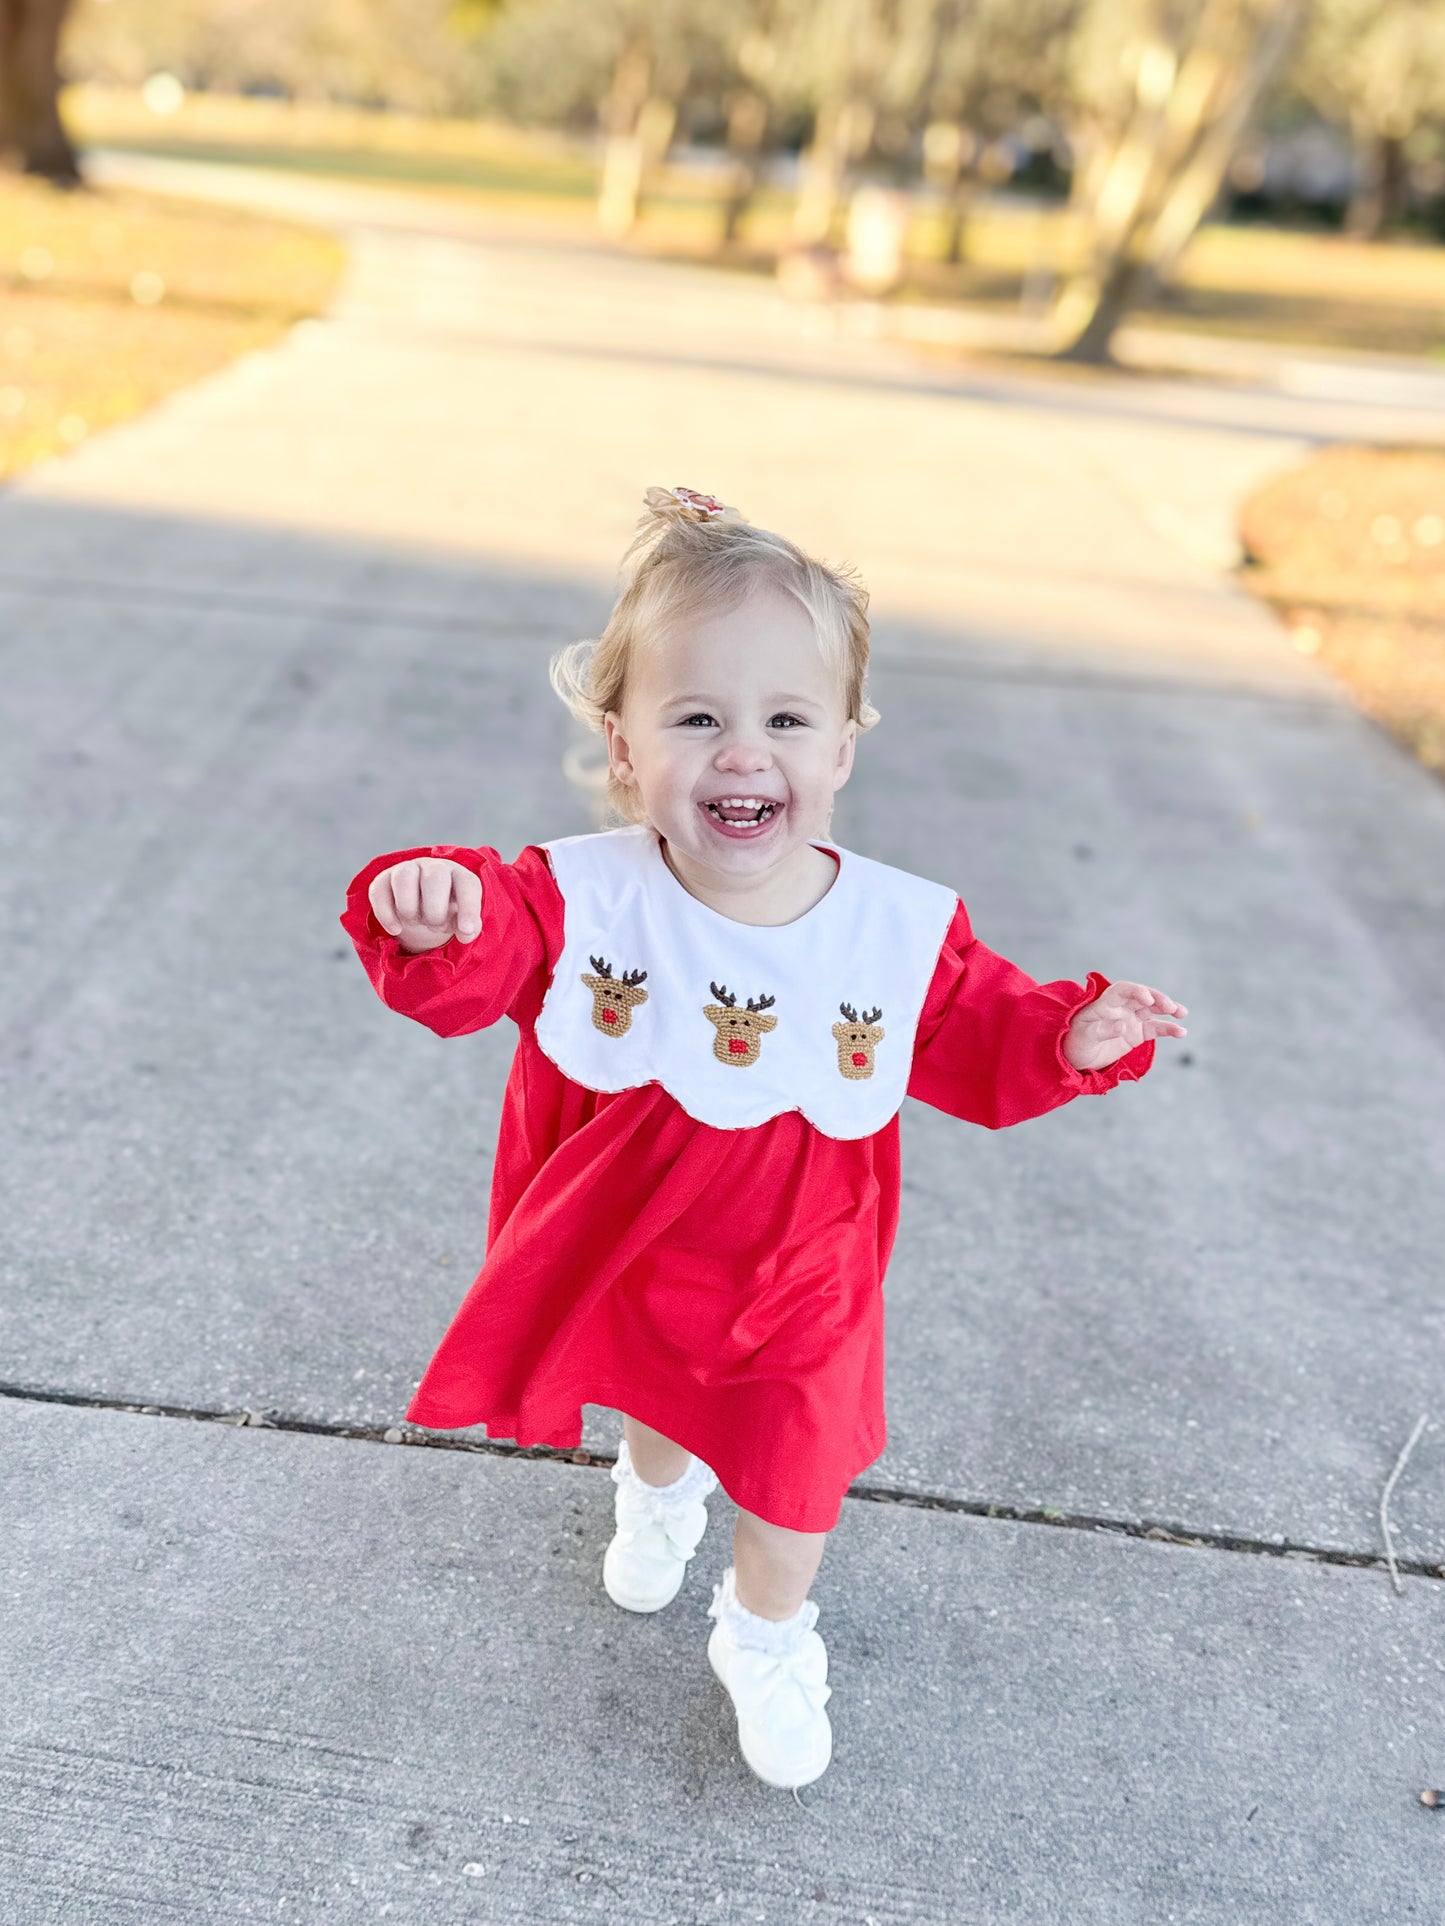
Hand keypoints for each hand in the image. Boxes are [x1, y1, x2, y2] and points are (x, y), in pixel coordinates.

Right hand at [368, 858, 482, 952]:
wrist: (420, 905)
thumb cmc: (446, 912)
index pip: (467, 885)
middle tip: (434, 926)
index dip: (468, 908)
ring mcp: (407, 870)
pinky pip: (379, 891)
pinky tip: (395, 929)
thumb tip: (467, 934)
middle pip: (434, 878)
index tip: (465, 931)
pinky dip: (386, 915)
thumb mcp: (461, 920)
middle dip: (435, 912)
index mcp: (459, 875)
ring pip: (404, 878)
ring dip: (409, 909)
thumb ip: (469, 928)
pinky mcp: (383, 880)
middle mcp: (434, 867)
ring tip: (414, 923)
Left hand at [1062, 980, 1186, 1071]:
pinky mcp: (1137, 1033)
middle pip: (1142, 997)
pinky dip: (1169, 1029)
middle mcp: (1120, 1008)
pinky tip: (1181, 1032)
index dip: (1136, 991)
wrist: (1075, 1059)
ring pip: (1153, 1009)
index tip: (1148, 998)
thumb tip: (1122, 1025)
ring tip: (1182, 1013)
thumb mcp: (1084, 1037)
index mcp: (1104, 1004)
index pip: (1122, 990)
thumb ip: (1102, 1030)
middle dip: (1158, 999)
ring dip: (1168, 1009)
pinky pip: (1156, 1028)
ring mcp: (1130, 1019)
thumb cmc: (1075, 1043)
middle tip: (1171, 1007)